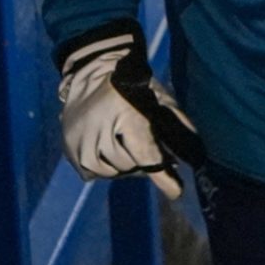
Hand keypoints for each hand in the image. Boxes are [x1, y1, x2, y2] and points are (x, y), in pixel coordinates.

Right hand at [57, 20, 207, 198]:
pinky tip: (112, 150)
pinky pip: (92, 173)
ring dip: (126, 167)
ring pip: (111, 172)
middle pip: (129, 166)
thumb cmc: (134, 86)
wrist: (93, 72)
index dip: (162, 175)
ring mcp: (80, 141)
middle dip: (146, 165)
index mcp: (126, 116)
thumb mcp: (160, 99)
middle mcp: (98, 130)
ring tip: (132, 149)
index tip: (177, 192)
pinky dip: (106, 167)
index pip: (145, 154)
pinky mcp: (69, 148)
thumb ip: (178, 126)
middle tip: (155, 157)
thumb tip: (196, 157)